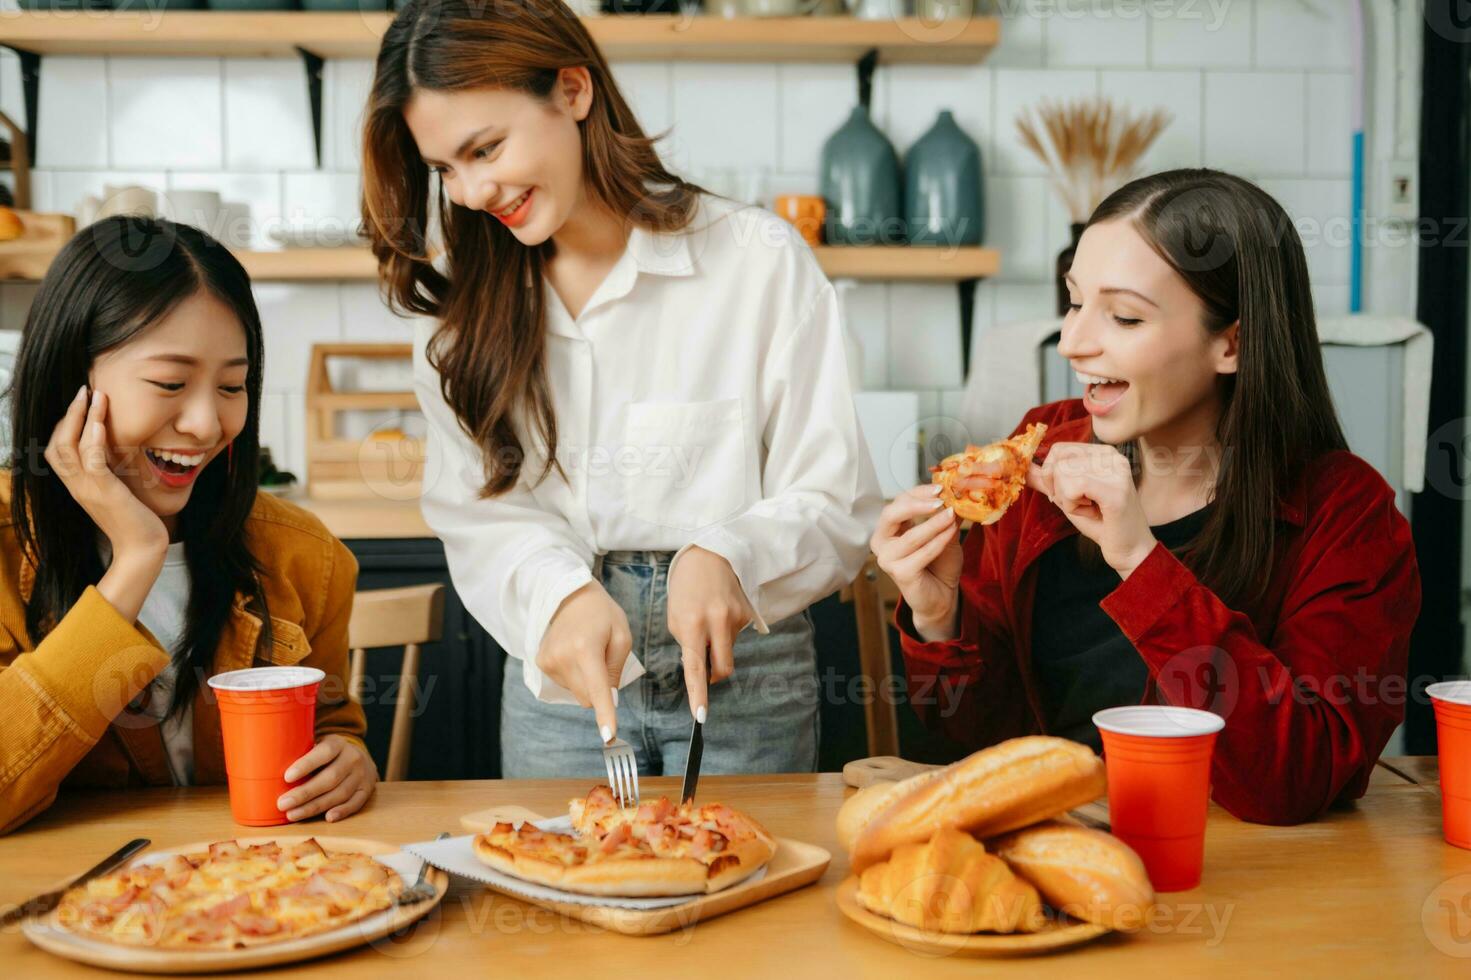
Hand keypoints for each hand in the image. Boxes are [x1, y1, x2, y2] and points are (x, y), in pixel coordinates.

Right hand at [44, 386, 168, 620]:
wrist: (143, 549)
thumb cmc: (136, 520)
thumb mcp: (118, 490)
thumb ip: (111, 471)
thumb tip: (116, 448)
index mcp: (78, 486)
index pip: (56, 451)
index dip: (64, 425)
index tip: (80, 403)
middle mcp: (77, 487)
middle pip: (55, 445)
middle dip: (67, 414)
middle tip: (83, 390)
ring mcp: (88, 490)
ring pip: (68, 447)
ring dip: (79, 417)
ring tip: (92, 394)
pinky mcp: (105, 493)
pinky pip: (91, 461)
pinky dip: (92, 438)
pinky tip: (99, 421)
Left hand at [277, 734, 377, 821]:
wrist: (359, 757)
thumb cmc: (327, 755)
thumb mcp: (317, 746)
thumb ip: (300, 753)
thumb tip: (262, 763)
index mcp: (338, 743)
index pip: (324, 752)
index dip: (306, 764)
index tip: (287, 777)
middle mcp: (352, 758)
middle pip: (330, 778)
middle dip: (305, 793)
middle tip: (282, 804)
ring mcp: (362, 775)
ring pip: (340, 793)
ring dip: (315, 806)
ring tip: (293, 814)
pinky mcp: (366, 790)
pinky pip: (355, 803)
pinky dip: (342, 811)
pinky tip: (327, 817)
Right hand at [536, 581, 632, 739]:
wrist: (569, 595)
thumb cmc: (602, 614)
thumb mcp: (622, 636)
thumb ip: (616, 669)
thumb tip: (608, 700)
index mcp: (585, 649)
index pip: (597, 689)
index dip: (605, 714)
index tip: (608, 737)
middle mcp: (562, 658)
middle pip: (588, 697)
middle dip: (600, 688)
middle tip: (602, 658)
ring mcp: (548, 662)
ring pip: (577, 693)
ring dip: (586, 679)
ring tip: (586, 650)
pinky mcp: (540, 663)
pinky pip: (566, 684)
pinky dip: (574, 675)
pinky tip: (574, 653)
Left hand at [667, 545, 752, 721]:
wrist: (709, 554)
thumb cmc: (685, 587)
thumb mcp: (675, 616)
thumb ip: (686, 642)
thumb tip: (701, 665)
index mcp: (691, 624)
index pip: (695, 668)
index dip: (698, 694)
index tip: (700, 716)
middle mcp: (716, 623)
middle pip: (722, 668)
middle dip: (714, 675)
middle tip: (705, 667)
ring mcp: (735, 618)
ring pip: (729, 650)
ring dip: (718, 645)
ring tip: (708, 619)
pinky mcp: (747, 614)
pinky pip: (736, 634)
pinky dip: (726, 630)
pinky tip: (719, 610)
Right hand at [871, 485, 961, 640]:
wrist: (942, 595)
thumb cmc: (939, 564)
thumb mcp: (944, 534)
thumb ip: (944, 517)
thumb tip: (953, 496)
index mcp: (888, 529)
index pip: (898, 503)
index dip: (917, 493)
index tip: (940, 487)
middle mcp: (881, 542)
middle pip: (891, 514)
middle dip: (916, 504)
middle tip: (940, 499)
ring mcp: (888, 559)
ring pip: (911, 536)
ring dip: (934, 523)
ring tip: (952, 514)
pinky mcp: (900, 573)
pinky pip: (922, 553)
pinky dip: (939, 541)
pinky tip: (952, 531)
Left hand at [1027, 442, 1155, 577]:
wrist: (1129, 549)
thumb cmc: (1100, 522)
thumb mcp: (1067, 496)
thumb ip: (1047, 480)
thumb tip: (1022, 467)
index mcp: (1103, 452)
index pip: (1059, 449)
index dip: (1051, 475)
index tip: (1067, 495)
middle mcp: (1113, 456)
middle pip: (1058, 461)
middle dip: (1058, 489)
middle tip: (1081, 504)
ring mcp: (1117, 471)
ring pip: (1063, 473)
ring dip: (1067, 500)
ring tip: (1090, 508)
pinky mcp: (1115, 490)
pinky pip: (1073, 488)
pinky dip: (1073, 505)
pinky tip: (1092, 512)